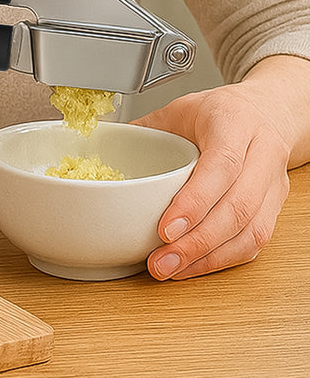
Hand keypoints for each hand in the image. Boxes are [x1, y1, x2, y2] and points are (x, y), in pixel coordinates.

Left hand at [132, 56, 309, 279]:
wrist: (266, 111)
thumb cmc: (218, 112)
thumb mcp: (179, 108)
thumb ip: (144, 128)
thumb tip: (100, 145)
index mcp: (234, 122)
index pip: (221, 166)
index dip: (195, 201)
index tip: (165, 229)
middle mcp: (261, 153)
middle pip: (238, 206)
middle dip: (198, 241)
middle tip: (161, 260)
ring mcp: (273, 182)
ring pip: (252, 230)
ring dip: (209, 257)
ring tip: (171, 268)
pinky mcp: (276, 206)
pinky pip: (256, 241)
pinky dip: (222, 259)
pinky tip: (193, 265)